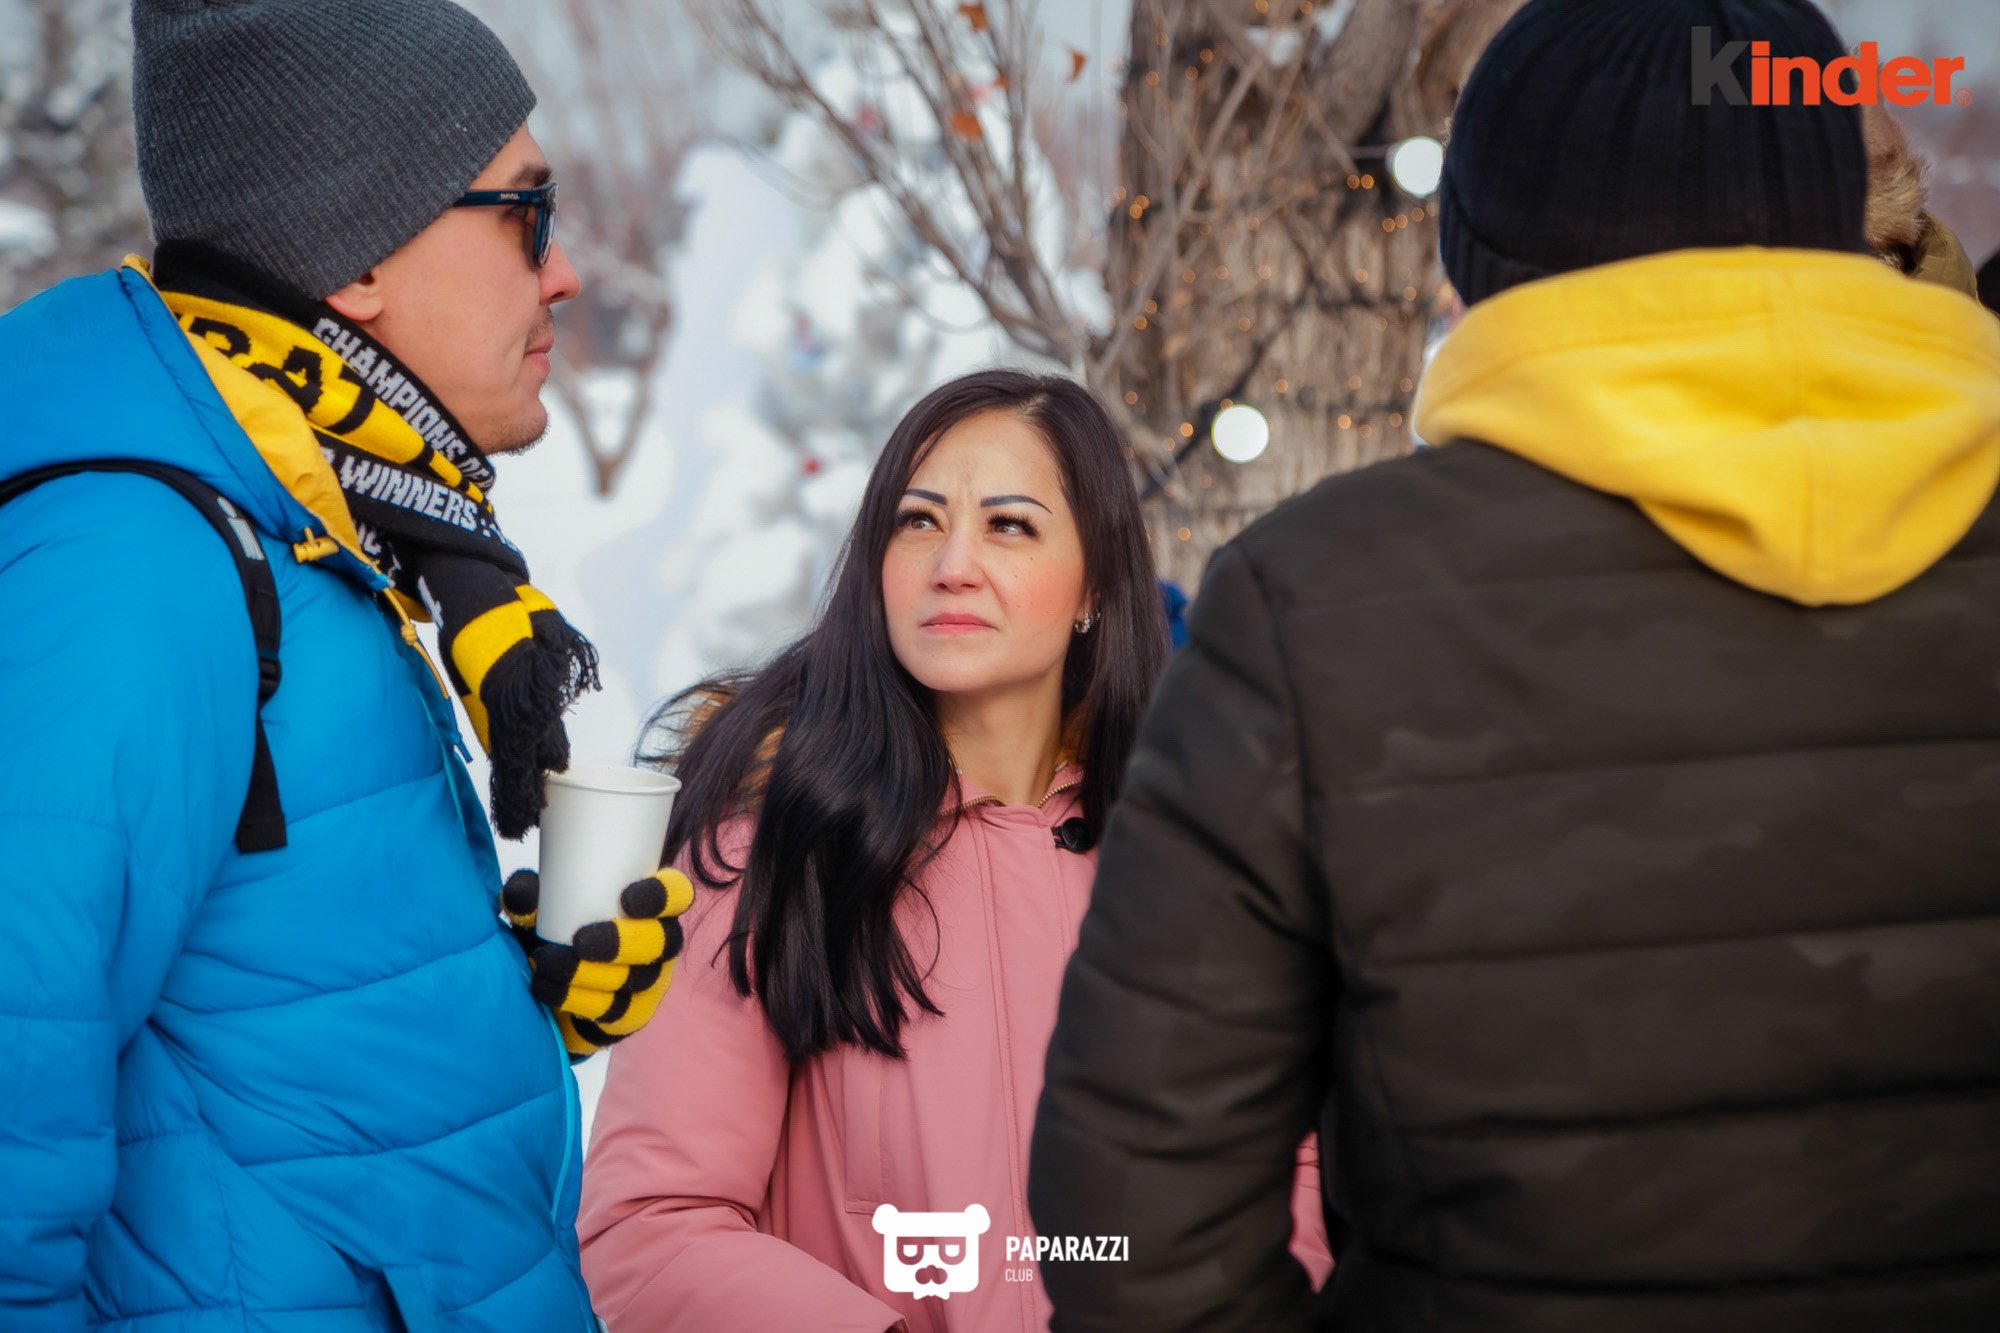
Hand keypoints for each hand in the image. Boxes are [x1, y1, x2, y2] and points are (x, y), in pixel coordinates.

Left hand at [501, 867, 693, 1057]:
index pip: (676, 894)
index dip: (662, 895)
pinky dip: (574, 998)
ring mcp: (651, 982)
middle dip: (620, 943)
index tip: (626, 898)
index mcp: (653, 906)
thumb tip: (520, 891)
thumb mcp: (546, 909)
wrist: (561, 987)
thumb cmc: (563, 932)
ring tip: (544, 962)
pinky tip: (545, 987)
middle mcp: (662, 942)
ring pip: (632, 979)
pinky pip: (611, 1010)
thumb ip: (531, 896)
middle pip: (659, 942)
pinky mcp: (633, 1014)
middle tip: (580, 942)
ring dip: (587, 973)